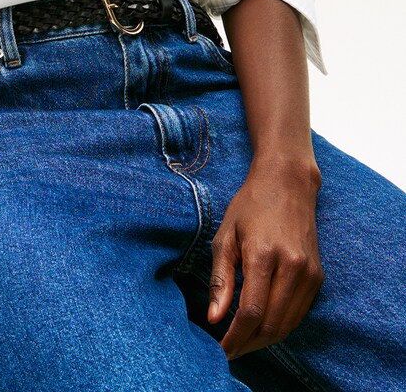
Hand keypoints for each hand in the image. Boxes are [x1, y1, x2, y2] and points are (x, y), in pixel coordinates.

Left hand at [208, 159, 323, 360]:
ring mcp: (309, 273)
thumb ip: (220, 279)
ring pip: (288, 324)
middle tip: (230, 349)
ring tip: (243, 341)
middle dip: (249, 343)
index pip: (252, 311)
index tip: (221, 349)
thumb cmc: (250, 205)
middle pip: (272, 324)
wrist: (288, 182)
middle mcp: (292, 267)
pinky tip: (262, 325)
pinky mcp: (318, 276)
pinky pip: (299, 313)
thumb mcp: (225, 235)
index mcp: (264, 254)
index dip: (236, 336)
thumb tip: (214, 318)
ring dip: (265, 339)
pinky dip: (280, 325)